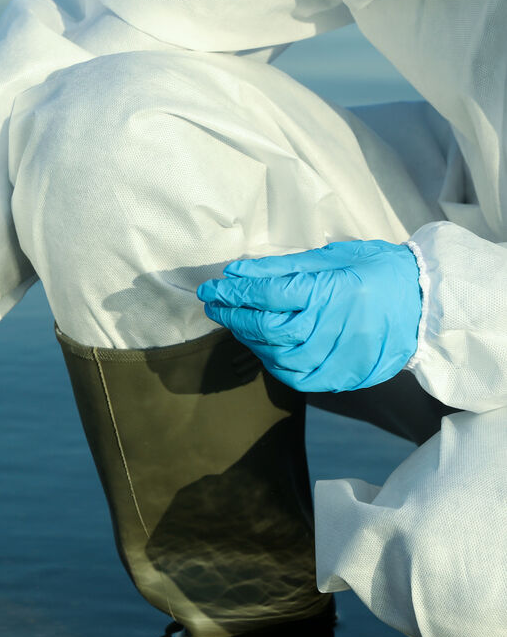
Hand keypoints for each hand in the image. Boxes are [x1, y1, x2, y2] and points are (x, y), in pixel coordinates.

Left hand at [196, 240, 420, 392]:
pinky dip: (274, 364)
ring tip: (237, 324)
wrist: (425, 301)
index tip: (211, 289)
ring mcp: (341, 355)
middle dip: (234, 316)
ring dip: (250, 341)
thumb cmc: (375, 270)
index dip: (234, 293)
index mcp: (331, 290)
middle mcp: (335, 325)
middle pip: (268, 328)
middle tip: (215, 305)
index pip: (268, 295)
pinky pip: (298, 378)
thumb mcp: (329, 257)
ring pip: (279, 356)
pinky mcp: (346, 374)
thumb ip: (280, 267)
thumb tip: (235, 272)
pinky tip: (264, 348)